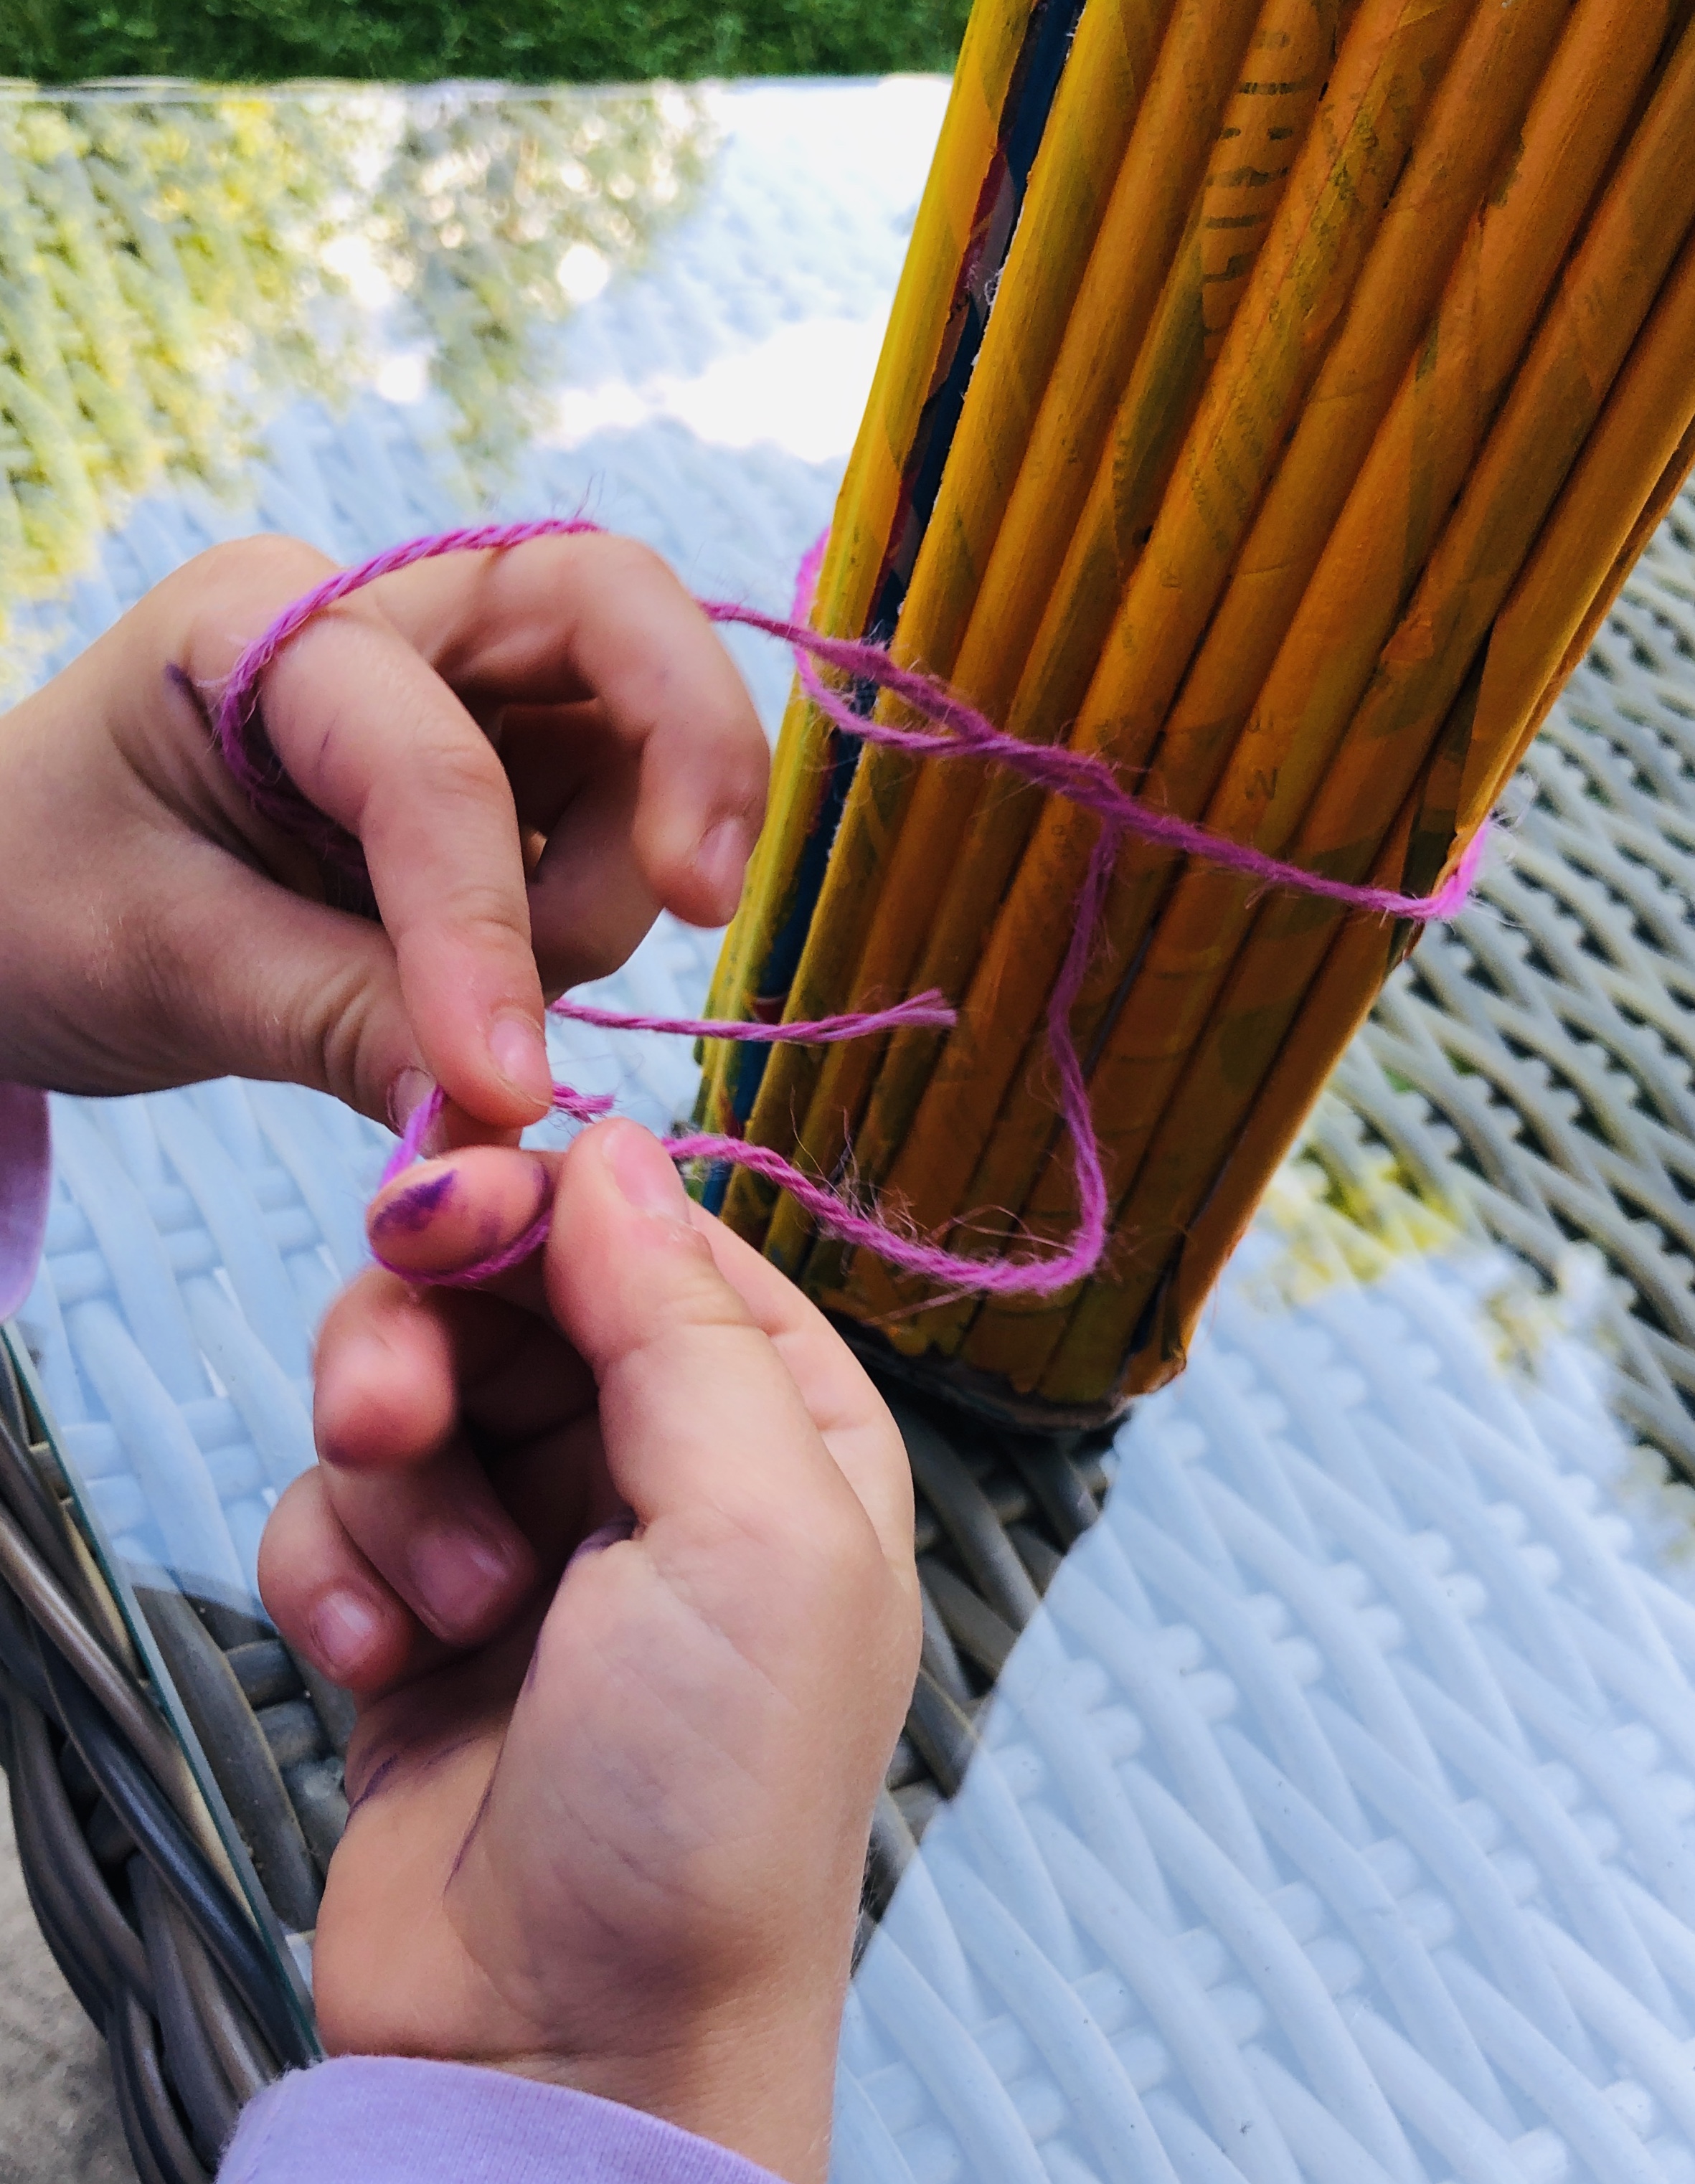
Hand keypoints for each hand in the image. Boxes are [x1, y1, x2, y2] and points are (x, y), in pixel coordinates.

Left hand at [0, 532, 766, 1130]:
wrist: (12, 906)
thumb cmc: (42, 899)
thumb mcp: (163, 968)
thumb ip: (339, 1028)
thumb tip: (495, 1127)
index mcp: (267, 625)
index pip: (431, 763)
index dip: (481, 924)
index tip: (506, 1083)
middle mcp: (390, 622)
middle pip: (614, 611)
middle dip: (691, 745)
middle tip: (699, 899)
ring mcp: (464, 693)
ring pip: (638, 732)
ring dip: (625, 870)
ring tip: (492, 997)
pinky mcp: (508, 774)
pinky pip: (620, 817)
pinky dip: (607, 903)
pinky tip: (509, 977)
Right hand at [258, 1121, 919, 2183]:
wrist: (572, 2043)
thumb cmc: (710, 1802)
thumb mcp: (751, 1533)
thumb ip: (683, 1321)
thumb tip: (614, 1144)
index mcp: (780, 1425)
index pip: (647, 1234)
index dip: (531, 1200)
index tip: (431, 1201)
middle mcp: (661, 1466)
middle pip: (504, 1295)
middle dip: (426, 1341)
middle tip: (387, 1411)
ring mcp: (535, 1539)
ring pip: (404, 1390)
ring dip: (386, 1484)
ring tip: (440, 1608)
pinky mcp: (420, 1614)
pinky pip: (335, 1510)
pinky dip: (336, 1577)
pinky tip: (379, 1668)